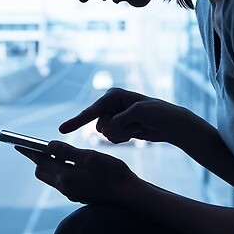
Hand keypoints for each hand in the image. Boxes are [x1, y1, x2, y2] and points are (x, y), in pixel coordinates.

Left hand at [14, 140, 141, 205]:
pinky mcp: (78, 196)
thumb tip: (48, 145)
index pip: (40, 162)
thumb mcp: (90, 158)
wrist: (129, 196)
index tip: (18, 143)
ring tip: (57, 152)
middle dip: (39, 159)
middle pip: (42, 172)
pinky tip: (71, 164)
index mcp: (65, 177)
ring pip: (52, 178)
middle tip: (41, 146)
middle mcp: (65, 187)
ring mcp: (71, 193)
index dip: (29, 151)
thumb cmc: (113, 173)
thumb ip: (67, 152)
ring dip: (50, 165)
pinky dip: (61, 171)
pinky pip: (62, 182)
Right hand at [59, 88, 199, 145]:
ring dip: (122, 134)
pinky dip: (123, 138)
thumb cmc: (159, 113)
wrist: (172, 124)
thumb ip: (120, 121)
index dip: (76, 121)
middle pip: (100, 125)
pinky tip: (136, 132)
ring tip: (137, 127)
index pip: (92, 111)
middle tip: (135, 123)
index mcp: (113, 95)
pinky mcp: (119, 127)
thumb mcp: (140, 113)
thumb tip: (105, 132)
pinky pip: (112, 138)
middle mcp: (111, 105)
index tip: (61, 131)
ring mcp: (114, 116)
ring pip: (105, 134)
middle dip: (116, 129)